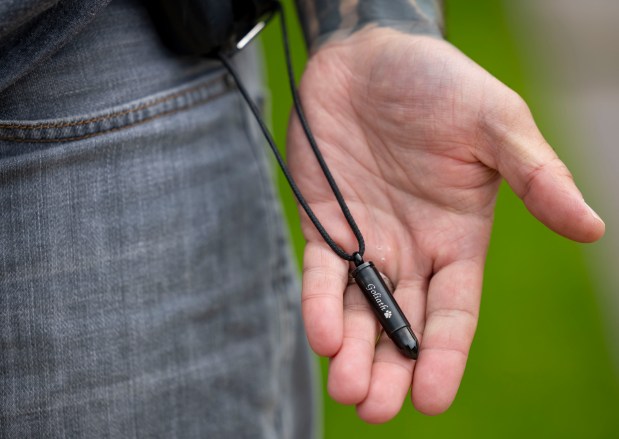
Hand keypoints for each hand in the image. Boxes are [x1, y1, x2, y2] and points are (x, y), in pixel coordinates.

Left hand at [287, 28, 604, 420]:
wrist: (369, 55)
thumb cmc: (438, 84)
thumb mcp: (496, 124)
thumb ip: (536, 176)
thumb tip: (591, 227)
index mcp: (459, 239)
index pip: (454, 313)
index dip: (444, 357)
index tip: (429, 399)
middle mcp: (412, 250)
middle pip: (403, 323)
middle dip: (390, 367)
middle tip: (375, 408)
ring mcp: (366, 241)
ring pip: (359, 310)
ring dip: (352, 351)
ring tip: (346, 389)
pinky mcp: (325, 225)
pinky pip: (322, 274)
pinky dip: (320, 304)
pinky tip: (322, 334)